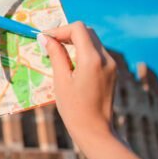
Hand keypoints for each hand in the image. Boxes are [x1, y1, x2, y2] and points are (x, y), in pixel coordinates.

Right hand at [38, 21, 116, 142]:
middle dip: (67, 33)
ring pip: (92, 40)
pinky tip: (70, 63)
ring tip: (58, 54)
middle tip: (50, 44)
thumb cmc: (74, 108)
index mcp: (92, 59)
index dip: (59, 30)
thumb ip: (55, 55)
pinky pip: (97, 52)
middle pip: (86, 32)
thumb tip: (45, 37)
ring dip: (75, 41)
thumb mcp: (60, 80)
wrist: (95, 130)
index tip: (45, 39)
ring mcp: (111, 65)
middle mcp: (105, 58)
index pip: (78, 29)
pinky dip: (83, 51)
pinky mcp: (112, 71)